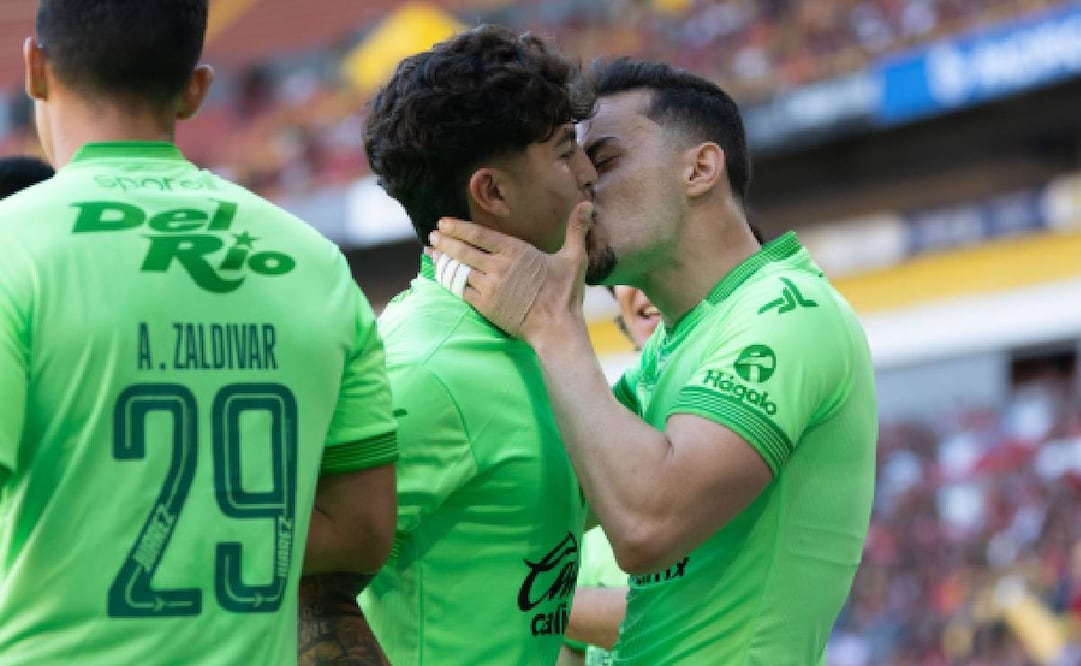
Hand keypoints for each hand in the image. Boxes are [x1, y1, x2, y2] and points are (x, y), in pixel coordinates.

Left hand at [429, 201, 593, 345]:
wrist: (555, 329)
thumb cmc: (565, 294)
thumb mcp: (574, 258)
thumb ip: (576, 230)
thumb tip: (587, 204)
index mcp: (516, 251)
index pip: (479, 235)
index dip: (458, 227)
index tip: (443, 222)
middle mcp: (498, 267)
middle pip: (463, 250)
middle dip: (445, 241)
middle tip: (432, 234)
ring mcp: (489, 287)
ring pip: (458, 270)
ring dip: (442, 260)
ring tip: (430, 252)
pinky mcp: (485, 306)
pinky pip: (461, 290)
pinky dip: (449, 281)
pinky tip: (441, 276)